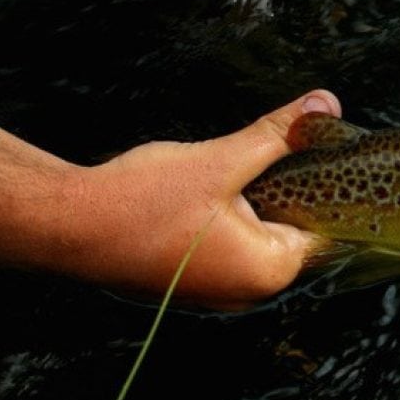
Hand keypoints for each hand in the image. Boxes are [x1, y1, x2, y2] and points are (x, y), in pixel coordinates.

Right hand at [1, 91, 340, 307]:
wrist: (67, 225)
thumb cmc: (142, 199)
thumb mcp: (222, 159)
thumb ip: (278, 135)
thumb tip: (326, 105)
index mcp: (269, 271)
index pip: (328, 231)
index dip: (331, 190)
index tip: (330, 156)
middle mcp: (252, 293)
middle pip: (297, 235)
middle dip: (292, 193)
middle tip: (287, 152)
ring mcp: (223, 294)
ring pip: (263, 240)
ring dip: (261, 205)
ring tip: (242, 172)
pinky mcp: (198, 285)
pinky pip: (234, 250)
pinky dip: (235, 221)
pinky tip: (220, 194)